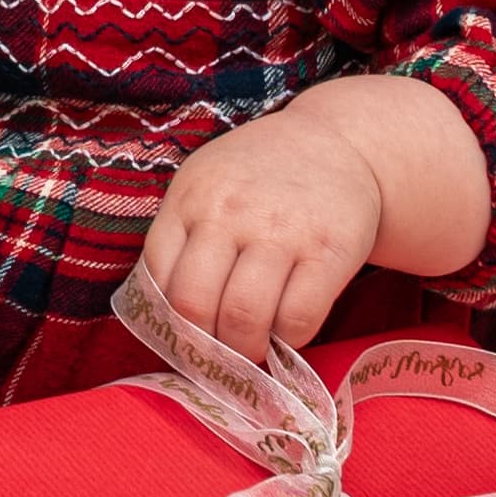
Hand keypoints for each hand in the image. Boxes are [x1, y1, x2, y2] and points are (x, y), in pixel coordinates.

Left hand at [136, 101, 390, 360]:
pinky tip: (289, 329)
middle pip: (194, 304)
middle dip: (203, 346)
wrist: (338, 141)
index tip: (185, 339)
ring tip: (252, 347)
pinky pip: (297, 318)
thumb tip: (168, 317)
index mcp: (191, 197)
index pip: (157, 276)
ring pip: (243, 317)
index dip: (168, 321)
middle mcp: (229, 211)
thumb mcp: (208, 184)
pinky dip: (289, 340)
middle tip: (219, 355)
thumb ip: (184, 237)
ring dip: (244, 350)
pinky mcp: (328, 250)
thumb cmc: (261, 175)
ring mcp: (280, 231)